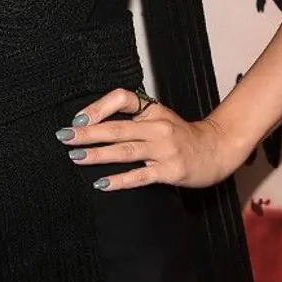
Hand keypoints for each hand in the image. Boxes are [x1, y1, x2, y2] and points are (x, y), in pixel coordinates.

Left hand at [58, 86, 234, 190]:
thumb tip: (95, 122)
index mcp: (153, 110)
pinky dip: (119, 180)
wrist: (218, 150)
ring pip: (125, 150)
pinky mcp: (170, 170)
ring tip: (76, 157)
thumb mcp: (160, 118)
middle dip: (87, 133)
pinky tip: (101, 183)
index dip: (100, 107)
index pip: (123, 98)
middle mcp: (157, 126)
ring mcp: (164, 149)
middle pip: (117, 128)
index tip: (80, 117)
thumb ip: (134, 119)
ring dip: (97, 154)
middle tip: (64, 136)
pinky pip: (140, 176)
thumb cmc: (183, 136)